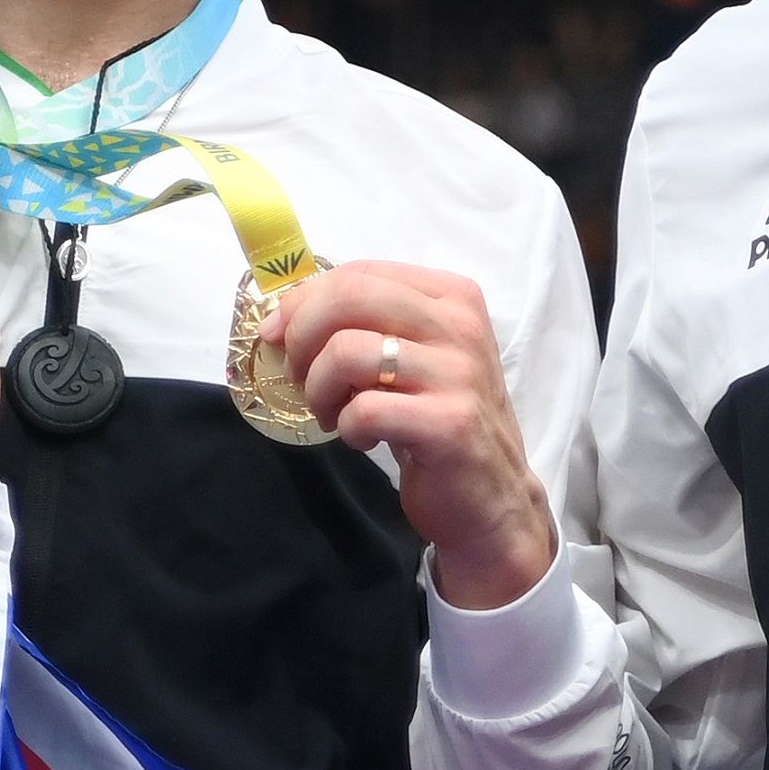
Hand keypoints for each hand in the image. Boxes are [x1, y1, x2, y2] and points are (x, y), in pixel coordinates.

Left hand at [276, 263, 557, 611]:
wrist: (490, 495)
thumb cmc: (438, 419)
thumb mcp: (412, 357)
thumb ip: (366, 325)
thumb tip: (284, 316)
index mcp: (452, 297)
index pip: (360, 273)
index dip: (305, 301)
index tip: (279, 334)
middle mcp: (460, 326)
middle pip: (350, 297)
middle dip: (303, 336)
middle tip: (299, 375)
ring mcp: (459, 374)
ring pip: (348, 351)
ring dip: (320, 388)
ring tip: (332, 413)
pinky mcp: (449, 422)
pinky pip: (366, 408)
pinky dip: (348, 426)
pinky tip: (362, 437)